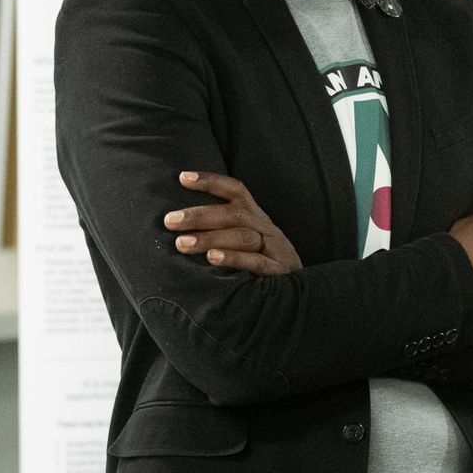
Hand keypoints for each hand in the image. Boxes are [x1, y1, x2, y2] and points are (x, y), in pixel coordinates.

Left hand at [165, 172, 302, 275]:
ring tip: (182, 243)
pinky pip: (256, 262)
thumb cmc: (263, 267)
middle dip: (200, 215)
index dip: (211, 181)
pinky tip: (212, 258)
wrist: (302, 295)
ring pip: (243, 236)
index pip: (236, 191)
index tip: (183, 177)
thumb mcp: (246, 244)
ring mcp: (275, 250)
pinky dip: (233, 258)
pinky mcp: (279, 272)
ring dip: (210, 237)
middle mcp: (267, 229)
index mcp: (257, 218)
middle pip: (235, 214)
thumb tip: (179, 228)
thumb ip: (222, 233)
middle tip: (170, 221)